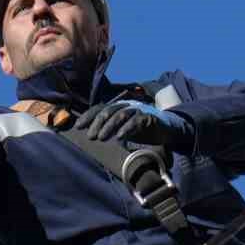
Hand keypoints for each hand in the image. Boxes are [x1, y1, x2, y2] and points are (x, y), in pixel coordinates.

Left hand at [74, 99, 192, 148]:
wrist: (165, 129)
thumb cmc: (140, 129)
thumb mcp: (122, 129)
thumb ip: (109, 130)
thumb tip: (90, 135)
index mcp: (118, 108)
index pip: (99, 108)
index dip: (88, 116)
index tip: (78, 126)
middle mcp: (126, 106)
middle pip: (108, 111)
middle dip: (97, 123)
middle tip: (90, 136)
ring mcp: (138, 110)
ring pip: (120, 114)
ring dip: (109, 126)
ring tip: (101, 138)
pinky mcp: (149, 117)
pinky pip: (136, 121)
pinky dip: (127, 129)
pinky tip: (120, 138)